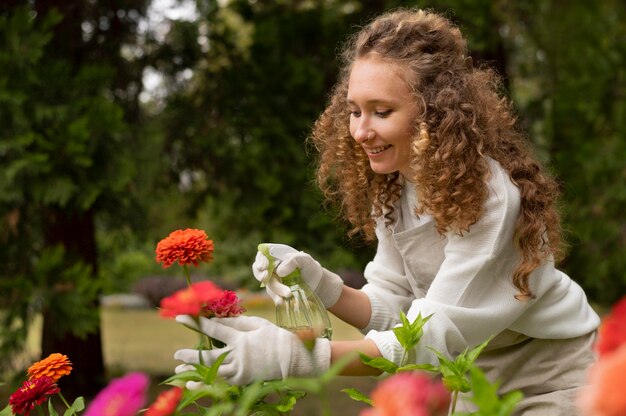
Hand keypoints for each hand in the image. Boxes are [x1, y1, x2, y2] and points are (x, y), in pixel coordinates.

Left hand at [174, 315, 330, 385]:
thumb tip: (217, 318)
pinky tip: (193, 382)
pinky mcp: (243, 380)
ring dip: (194, 372)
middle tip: (176, 355)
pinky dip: (206, 382)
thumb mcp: (257, 324)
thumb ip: (236, 321)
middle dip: (190, 356)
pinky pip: (221, 381)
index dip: (195, 323)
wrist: (293, 358)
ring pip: (211, 373)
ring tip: (179, 370)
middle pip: (208, 356)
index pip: (213, 329)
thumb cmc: (275, 336)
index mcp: (241, 339)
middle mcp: (238, 356)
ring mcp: (240, 371)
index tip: (180, 318)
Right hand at [252, 243, 343, 306]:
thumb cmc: (311, 268)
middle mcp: (272, 268)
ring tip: (289, 294)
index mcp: (277, 256)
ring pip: (268, 285)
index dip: (260, 260)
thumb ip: (293, 260)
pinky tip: (282, 302)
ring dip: (277, 290)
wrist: (316, 285)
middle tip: (266, 278)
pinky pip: (273, 296)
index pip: (262, 255)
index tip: (263, 267)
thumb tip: (279, 271)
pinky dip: (277, 299)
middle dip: (260, 275)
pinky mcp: (276, 292)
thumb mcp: (305, 260)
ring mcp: (273, 280)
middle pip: (259, 270)